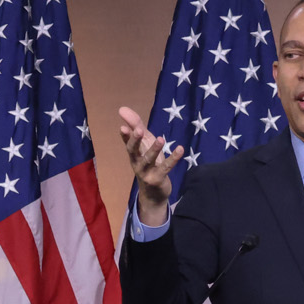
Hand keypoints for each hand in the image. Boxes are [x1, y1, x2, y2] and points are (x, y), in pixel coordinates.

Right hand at [118, 106, 183, 227]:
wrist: (153, 194)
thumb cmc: (148, 164)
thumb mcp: (143, 144)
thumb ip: (136, 126)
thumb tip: (122, 109)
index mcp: (133, 153)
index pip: (127, 142)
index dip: (125, 136)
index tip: (123, 127)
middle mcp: (136, 162)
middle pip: (133, 151)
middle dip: (135, 141)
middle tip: (139, 130)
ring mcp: (146, 172)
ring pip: (149, 159)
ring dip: (154, 149)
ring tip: (160, 139)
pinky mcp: (157, 179)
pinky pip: (166, 167)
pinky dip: (173, 158)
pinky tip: (180, 149)